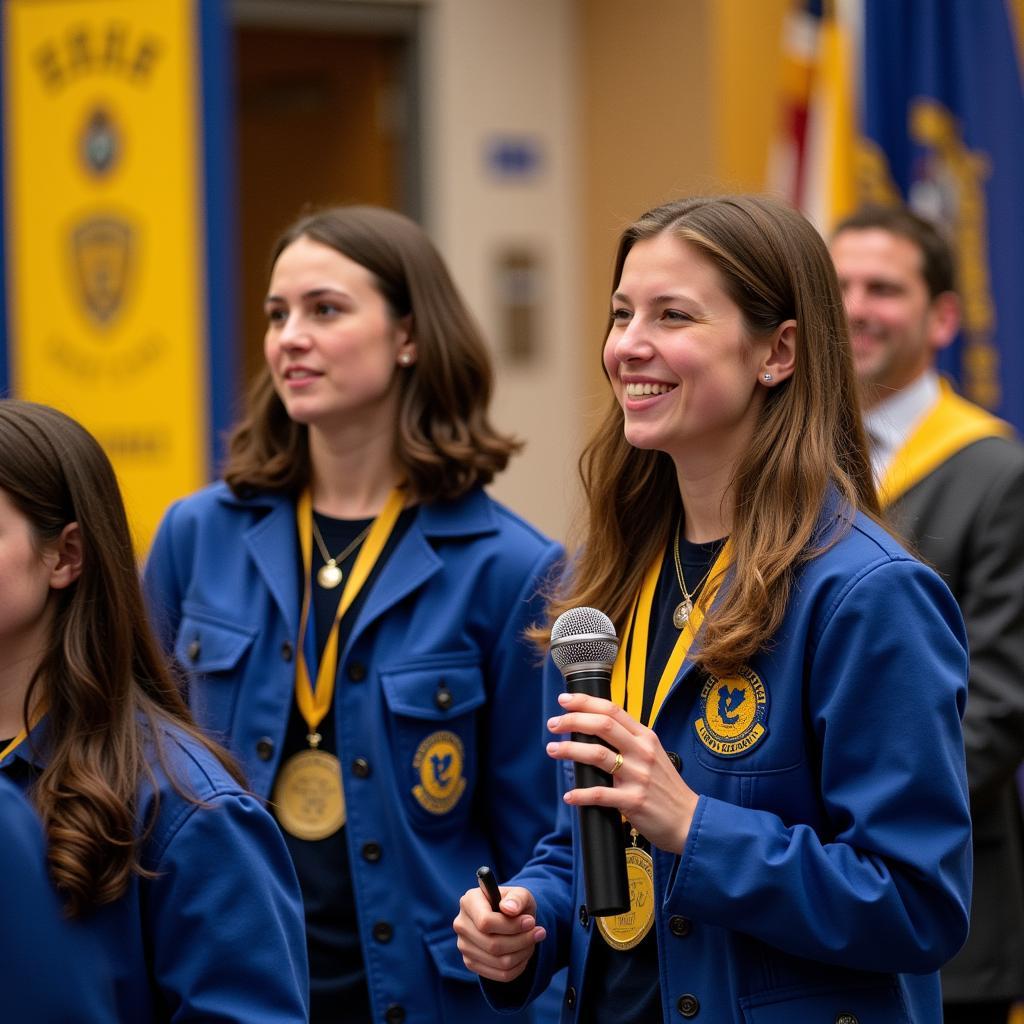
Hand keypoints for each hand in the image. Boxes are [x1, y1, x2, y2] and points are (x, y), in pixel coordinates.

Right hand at [453, 885, 544, 982]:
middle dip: (522, 941)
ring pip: (499, 962)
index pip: (486, 922)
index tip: (531, 921)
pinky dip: (519, 966)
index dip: (511, 926)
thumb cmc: (514, 903)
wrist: (509, 917)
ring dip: (523, 953)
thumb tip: (509, 908)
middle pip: (493, 945)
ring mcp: (464, 946)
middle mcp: (461, 924)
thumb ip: (517, 898)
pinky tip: (525, 952)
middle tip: (539, 932)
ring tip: (532, 940)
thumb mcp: (521, 894)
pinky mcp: (470, 963)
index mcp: (469, 901)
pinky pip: (500, 974)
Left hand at [546, 691, 698, 853]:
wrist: (688, 820)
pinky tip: (569, 795)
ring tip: (553, 750)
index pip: (612, 710)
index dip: (585, 702)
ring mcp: (638, 776)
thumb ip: (629, 740)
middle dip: (572, 721)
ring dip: (569, 750)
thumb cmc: (666, 787)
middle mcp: (642, 752)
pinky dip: (581, 794)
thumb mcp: (652, 754)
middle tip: (553, 725)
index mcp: (645, 737)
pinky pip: (601, 794)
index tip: (564, 701)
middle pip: (602, 726)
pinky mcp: (634, 801)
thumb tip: (595, 728)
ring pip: (597, 755)